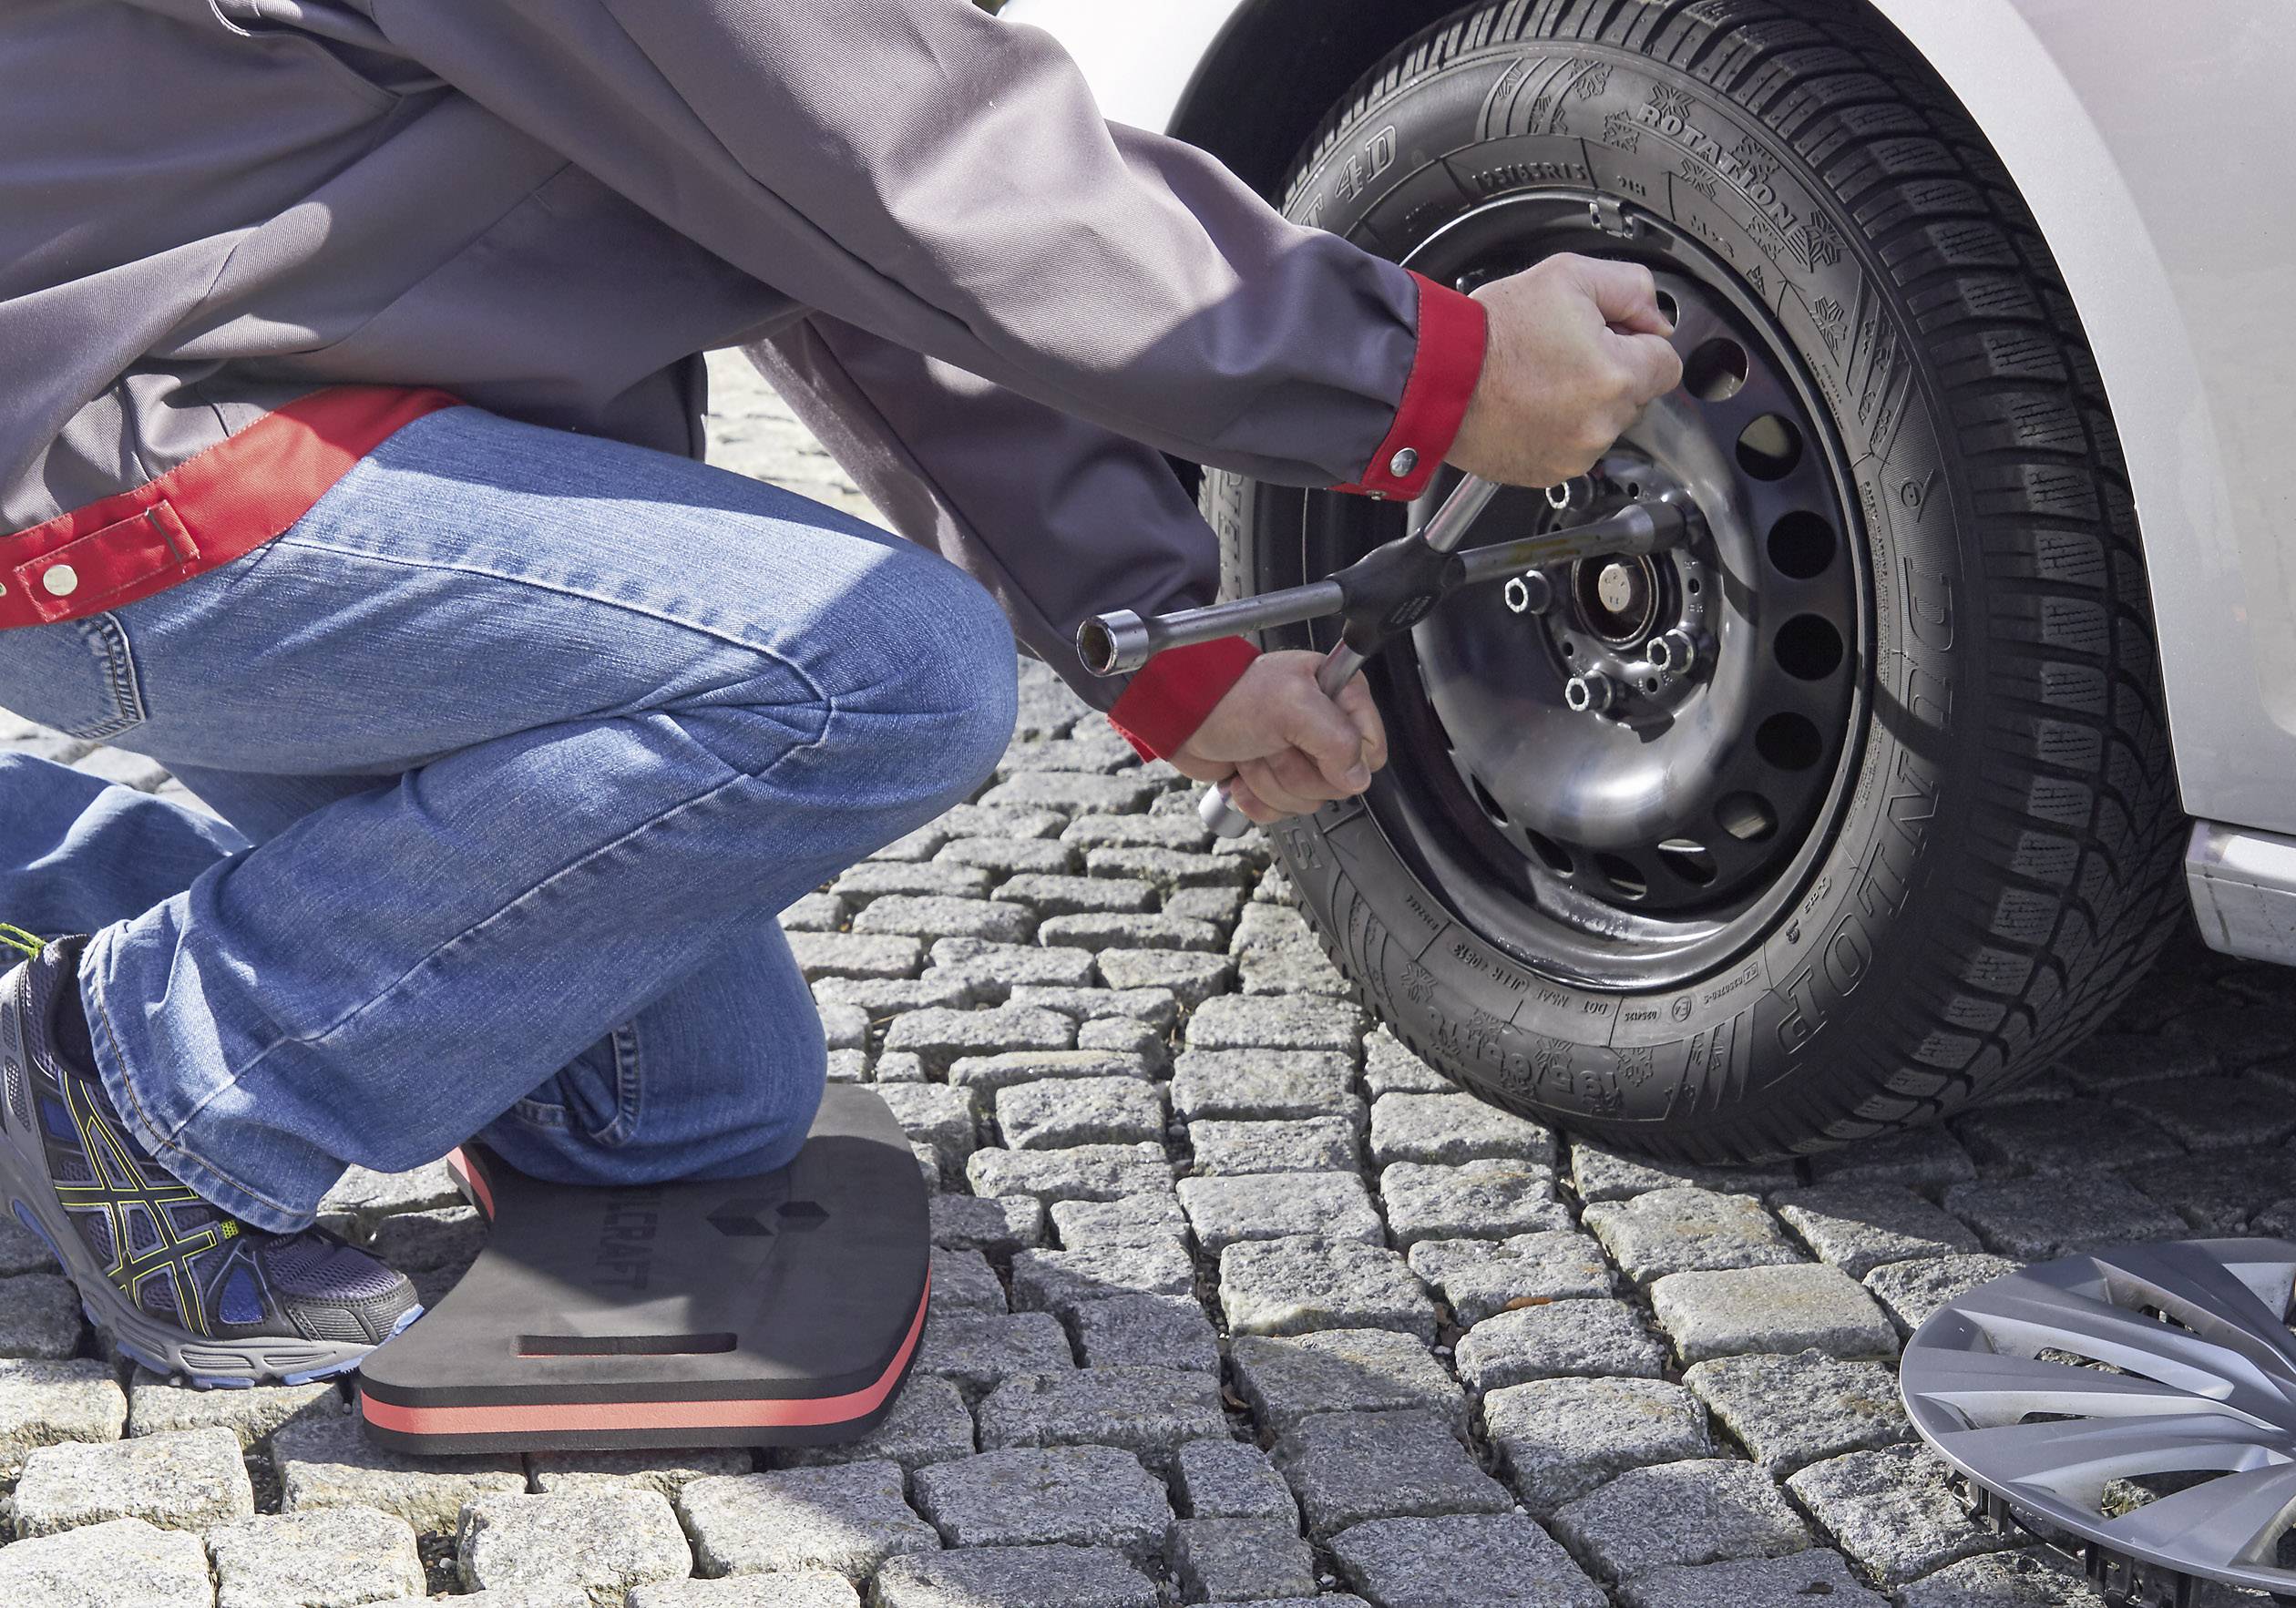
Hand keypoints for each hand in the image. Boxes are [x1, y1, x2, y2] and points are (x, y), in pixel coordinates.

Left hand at [1169, 650, 1387, 823]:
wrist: (1183, 715)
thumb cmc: (1230, 696)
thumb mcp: (1292, 706)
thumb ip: (1337, 739)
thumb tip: (1357, 778)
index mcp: (1341, 696)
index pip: (1371, 751)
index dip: (1341, 758)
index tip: (1309, 742)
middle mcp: (1326, 727)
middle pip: (1339, 783)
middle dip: (1295, 769)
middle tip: (1272, 742)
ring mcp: (1300, 756)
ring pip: (1308, 801)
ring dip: (1270, 780)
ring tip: (1254, 750)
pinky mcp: (1275, 780)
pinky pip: (1282, 811)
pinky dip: (1256, 797)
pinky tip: (1242, 772)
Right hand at [1446, 254, 1684, 486]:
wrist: (1434, 377)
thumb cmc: (1490, 332)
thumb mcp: (1567, 275)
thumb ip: (1631, 287)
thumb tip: (1654, 317)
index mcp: (1617, 376)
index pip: (1667, 363)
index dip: (1638, 341)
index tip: (1607, 336)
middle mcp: (1601, 425)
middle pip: (1635, 396)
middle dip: (1610, 373)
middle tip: (1563, 352)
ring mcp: (1575, 455)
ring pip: (1604, 424)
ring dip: (1583, 403)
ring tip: (1539, 379)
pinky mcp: (1549, 473)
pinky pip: (1573, 448)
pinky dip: (1557, 429)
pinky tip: (1528, 405)